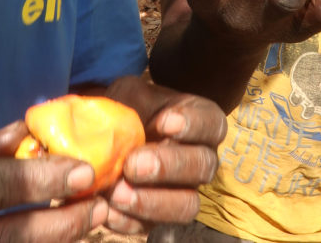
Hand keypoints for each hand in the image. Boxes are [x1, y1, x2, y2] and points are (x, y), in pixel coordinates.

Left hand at [101, 76, 225, 234]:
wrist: (109, 132)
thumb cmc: (129, 106)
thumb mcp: (132, 93)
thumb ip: (132, 102)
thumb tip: (121, 123)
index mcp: (202, 122)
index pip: (212, 123)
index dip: (193, 125)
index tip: (164, 122)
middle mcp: (201, 158)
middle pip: (203, 167)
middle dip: (168, 166)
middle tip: (134, 164)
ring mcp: (184, 191)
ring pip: (187, 205)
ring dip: (153, 201)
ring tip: (118, 193)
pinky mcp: (160, 216)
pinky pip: (153, 226)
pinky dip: (129, 221)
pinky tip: (108, 210)